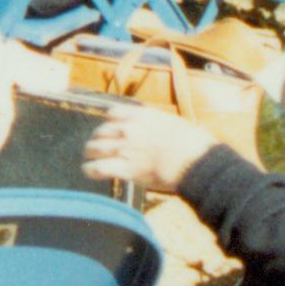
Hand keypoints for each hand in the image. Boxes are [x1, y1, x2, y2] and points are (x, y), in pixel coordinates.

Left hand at [82, 104, 219, 193]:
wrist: (195, 160)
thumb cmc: (194, 144)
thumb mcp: (176, 124)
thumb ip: (162, 125)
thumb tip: (166, 131)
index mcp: (140, 115)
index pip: (113, 113)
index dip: (109, 123)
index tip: (110, 130)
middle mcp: (127, 128)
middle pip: (100, 132)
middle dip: (97, 140)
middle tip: (97, 148)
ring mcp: (123, 147)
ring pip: (94, 148)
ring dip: (91, 154)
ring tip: (90, 160)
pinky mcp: (125, 167)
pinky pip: (98, 168)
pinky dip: (91, 170)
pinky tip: (89, 172)